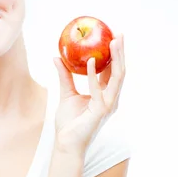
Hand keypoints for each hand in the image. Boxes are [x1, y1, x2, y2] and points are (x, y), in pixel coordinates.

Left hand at [53, 34, 125, 153]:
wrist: (66, 142)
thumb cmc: (68, 122)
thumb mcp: (66, 93)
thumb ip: (64, 75)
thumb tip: (56, 56)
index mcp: (104, 94)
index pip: (112, 70)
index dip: (114, 54)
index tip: (112, 36)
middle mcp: (111, 98)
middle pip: (120, 71)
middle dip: (121, 52)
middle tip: (118, 33)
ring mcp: (108, 104)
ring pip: (117, 78)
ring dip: (116, 59)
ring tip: (113, 42)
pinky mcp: (101, 110)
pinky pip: (99, 89)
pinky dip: (96, 75)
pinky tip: (92, 61)